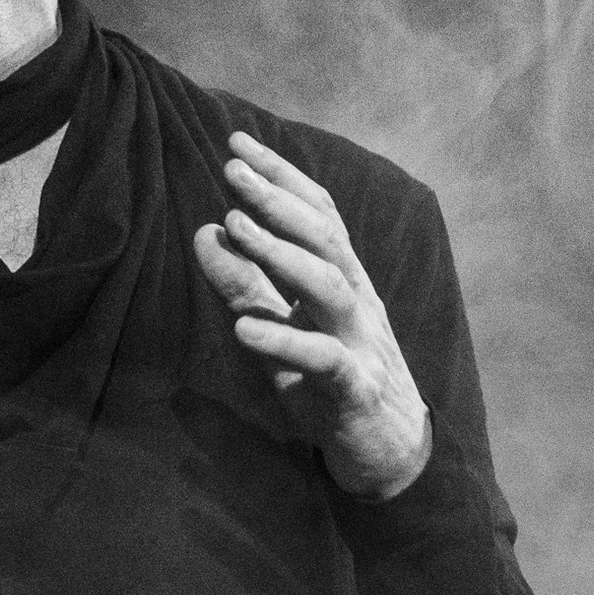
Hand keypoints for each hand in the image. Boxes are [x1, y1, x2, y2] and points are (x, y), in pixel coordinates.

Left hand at [192, 130, 432, 499]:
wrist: (389, 451)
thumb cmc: (329, 380)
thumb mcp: (280, 327)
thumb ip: (245, 285)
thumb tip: (204, 233)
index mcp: (342, 277)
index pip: (317, 213)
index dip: (281, 175)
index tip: (236, 143)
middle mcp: (356, 300)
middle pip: (323, 238)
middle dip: (277, 200)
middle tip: (231, 171)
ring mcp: (360, 342)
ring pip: (327, 286)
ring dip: (280, 253)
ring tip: (233, 225)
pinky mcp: (355, 390)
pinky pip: (323, 361)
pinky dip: (284, 341)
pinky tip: (243, 330)